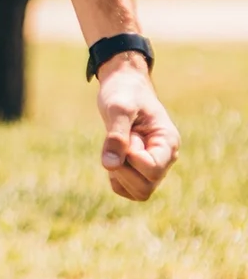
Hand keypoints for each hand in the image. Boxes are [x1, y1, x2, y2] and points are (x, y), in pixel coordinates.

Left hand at [94, 57, 178, 200]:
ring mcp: (154, 166)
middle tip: (120, 142)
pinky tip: (114, 155)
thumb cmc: (124, 93)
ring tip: (118, 147)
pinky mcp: (139, 169)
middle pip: (146, 187)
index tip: (128, 136)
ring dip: (120, 175)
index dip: (132, 158)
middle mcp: (165, 158)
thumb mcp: (118, 107)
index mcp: (168, 142)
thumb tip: (109, 165)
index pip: (154, 170)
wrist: (123, 86)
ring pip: (139, 192)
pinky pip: (126, 190)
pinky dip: (116, 178)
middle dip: (124, 169)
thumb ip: (116, 134)